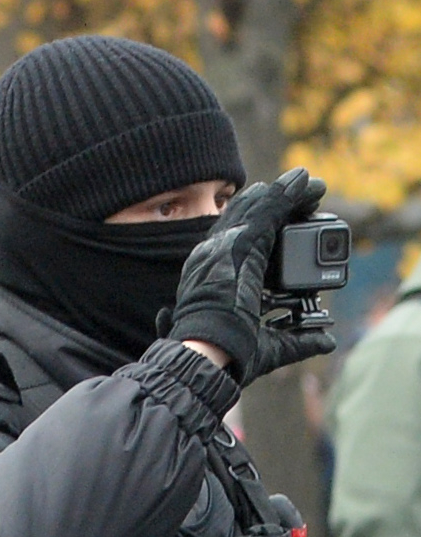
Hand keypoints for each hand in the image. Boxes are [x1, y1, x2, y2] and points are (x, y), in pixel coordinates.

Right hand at [165, 169, 333, 383]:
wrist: (210, 354)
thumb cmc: (228, 355)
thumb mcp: (272, 343)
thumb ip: (300, 339)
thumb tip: (327, 340)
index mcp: (214, 277)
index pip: (238, 242)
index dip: (265, 227)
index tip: (290, 217)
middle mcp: (213, 258)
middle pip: (246, 220)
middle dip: (276, 205)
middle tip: (306, 193)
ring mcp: (223, 249)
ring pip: (256, 211)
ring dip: (286, 195)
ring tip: (309, 181)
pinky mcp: (240, 244)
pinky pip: (266, 213)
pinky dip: (286, 196)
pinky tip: (303, 182)